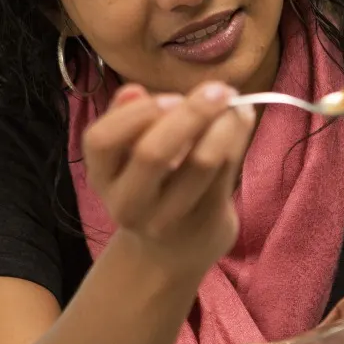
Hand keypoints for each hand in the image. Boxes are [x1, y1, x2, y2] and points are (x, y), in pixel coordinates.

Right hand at [82, 81, 255, 276]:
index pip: (101, 140)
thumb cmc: (150, 186)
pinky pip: (225, 172)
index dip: (134, 113)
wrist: (168, 254)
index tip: (170, 96)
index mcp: (102, 175)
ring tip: (235, 106)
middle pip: (153, 153)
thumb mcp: (127, 157)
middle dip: (190, 114)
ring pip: (200, 162)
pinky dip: (237, 138)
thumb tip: (135, 90)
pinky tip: (241, 121)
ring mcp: (166, 218)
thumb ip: (130, 121)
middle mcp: (127, 201)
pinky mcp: (204, 221)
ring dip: (224, 124)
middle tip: (219, 90)